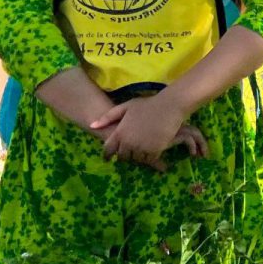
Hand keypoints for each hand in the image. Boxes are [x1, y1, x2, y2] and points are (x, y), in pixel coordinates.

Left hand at [90, 94, 204, 169]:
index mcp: (120, 132)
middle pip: (122, 156)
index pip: (108, 149)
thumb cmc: (148, 105)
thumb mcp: (127, 106)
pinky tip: (153, 151)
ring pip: (136, 159)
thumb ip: (109, 116)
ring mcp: (141, 147)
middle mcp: (128, 142)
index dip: (107, 155)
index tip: (108, 159)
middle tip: (130, 153)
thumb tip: (92, 126)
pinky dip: (150, 157)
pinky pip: (149, 159)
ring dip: (138, 156)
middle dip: (125, 155)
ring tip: (142, 151)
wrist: (170, 106)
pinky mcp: (154, 150)